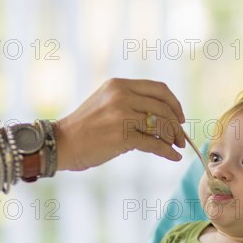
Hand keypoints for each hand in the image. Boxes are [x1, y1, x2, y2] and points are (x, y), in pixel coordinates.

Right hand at [56, 78, 186, 171]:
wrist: (62, 144)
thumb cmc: (86, 128)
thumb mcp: (107, 104)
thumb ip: (132, 103)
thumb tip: (165, 118)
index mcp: (119, 85)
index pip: (159, 89)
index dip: (174, 103)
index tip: (180, 118)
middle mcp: (121, 96)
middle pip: (164, 107)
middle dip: (177, 125)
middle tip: (180, 138)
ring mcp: (121, 115)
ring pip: (161, 124)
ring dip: (173, 138)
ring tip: (175, 147)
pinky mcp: (122, 136)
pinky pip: (154, 143)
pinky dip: (167, 152)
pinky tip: (173, 157)